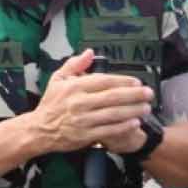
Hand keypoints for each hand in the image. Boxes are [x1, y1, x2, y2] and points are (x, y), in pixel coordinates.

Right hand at [27, 49, 150, 153]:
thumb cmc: (50, 104)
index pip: (104, 81)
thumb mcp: (57, 79)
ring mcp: (82, 120)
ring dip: (132, 111)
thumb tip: (90, 52)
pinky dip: (123, 126)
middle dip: (134, 95)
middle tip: (149, 93)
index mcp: (74, 87)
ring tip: (146, 107)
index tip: (137, 81)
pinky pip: (108, 130)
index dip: (123, 81)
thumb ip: (75, 64)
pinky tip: (134, 122)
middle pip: (113, 97)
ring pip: (113, 114)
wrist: (38, 130)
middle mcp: (79, 103)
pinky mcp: (84, 135)